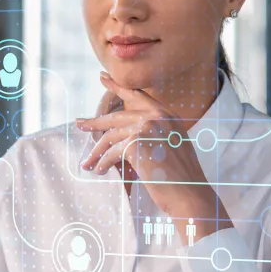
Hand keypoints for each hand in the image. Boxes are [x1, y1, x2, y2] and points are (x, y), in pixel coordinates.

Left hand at [76, 71, 231, 237]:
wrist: (190, 194)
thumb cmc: (180, 177)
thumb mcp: (171, 147)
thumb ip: (152, 134)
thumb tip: (123, 137)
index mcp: (168, 115)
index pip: (139, 96)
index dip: (118, 87)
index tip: (103, 78)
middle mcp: (158, 116)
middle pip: (118, 117)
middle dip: (96, 122)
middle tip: (80, 124)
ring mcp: (146, 128)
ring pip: (111, 137)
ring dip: (97, 152)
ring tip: (88, 164)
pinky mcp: (136, 143)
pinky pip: (112, 153)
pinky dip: (103, 163)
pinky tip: (99, 171)